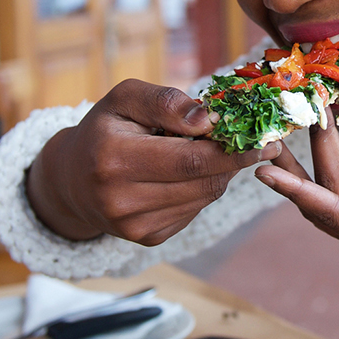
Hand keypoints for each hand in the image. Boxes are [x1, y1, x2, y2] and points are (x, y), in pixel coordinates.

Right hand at [27, 79, 280, 244]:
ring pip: (204, 197)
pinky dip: (201, 188)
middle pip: (203, 180)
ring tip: (215, 149)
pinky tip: (189, 173)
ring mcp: (134, 226)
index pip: (190, 159)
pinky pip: (194, 210)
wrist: (72, 179)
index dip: (234, 149)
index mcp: (113, 159)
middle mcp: (121, 200)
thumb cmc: (104, 129)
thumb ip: (165, 101)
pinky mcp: (148, 239)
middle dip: (236, 159)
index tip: (267, 137)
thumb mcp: (124, 98)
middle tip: (262, 141)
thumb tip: (208, 119)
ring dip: (220, 171)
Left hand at [258, 120, 338, 335]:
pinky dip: (327, 175)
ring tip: (284, 134)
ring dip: (307, 166)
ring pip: (326, 199)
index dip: (297, 190)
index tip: (265, 171)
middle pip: (320, 199)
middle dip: (298, 162)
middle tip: (280, 123)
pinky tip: (324, 155)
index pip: (331, 212)